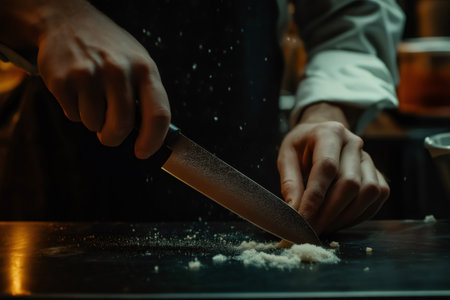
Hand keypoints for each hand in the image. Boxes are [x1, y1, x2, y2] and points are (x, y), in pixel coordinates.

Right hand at [34, 1, 169, 157]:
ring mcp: (89, 74)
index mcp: (145, 68)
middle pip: (121, 126)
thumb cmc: (110, 50)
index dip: (152, 141)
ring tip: (92, 95)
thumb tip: (150, 135)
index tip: (143, 152)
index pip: (158, 115)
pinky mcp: (62, 80)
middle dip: (113, 137)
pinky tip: (76, 88)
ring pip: (94, 124)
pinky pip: (72, 115)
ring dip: (92, 120)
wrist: (68, 21)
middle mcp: (118, 70)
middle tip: (109, 133)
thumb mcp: (138, 63)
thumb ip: (147, 95)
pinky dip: (74, 110)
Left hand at [277, 103, 388, 235]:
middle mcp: (354, 143)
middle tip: (310, 230)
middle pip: (350, 183)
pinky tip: (339, 221)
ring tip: (324, 227)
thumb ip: (290, 182)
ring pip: (368, 192)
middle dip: (329, 212)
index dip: (315, 197)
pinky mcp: (377, 173)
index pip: (326, 167)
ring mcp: (369, 158)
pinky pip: (378, 197)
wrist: (320, 133)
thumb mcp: (286, 157)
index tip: (302, 219)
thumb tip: (294, 212)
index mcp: (329, 133)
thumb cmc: (301, 146)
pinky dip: (360, 214)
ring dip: (346, 216)